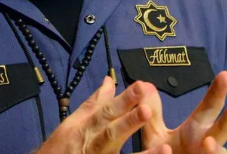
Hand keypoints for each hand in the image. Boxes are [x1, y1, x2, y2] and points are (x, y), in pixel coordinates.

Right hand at [35, 76, 170, 153]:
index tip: (141, 86)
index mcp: (87, 127)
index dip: (124, 100)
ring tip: (165, 148)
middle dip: (130, 122)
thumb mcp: (74, 122)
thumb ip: (95, 103)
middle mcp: (93, 145)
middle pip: (112, 132)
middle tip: (147, 109)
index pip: (107, 111)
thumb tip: (109, 80)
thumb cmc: (62, 146)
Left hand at [139, 70, 226, 153]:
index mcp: (197, 129)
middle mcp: (206, 143)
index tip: (225, 73)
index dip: (217, 92)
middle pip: (223, 128)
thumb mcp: (155, 133)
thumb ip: (152, 113)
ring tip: (209, 142)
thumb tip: (145, 86)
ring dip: (215, 151)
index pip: (209, 107)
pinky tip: (204, 152)